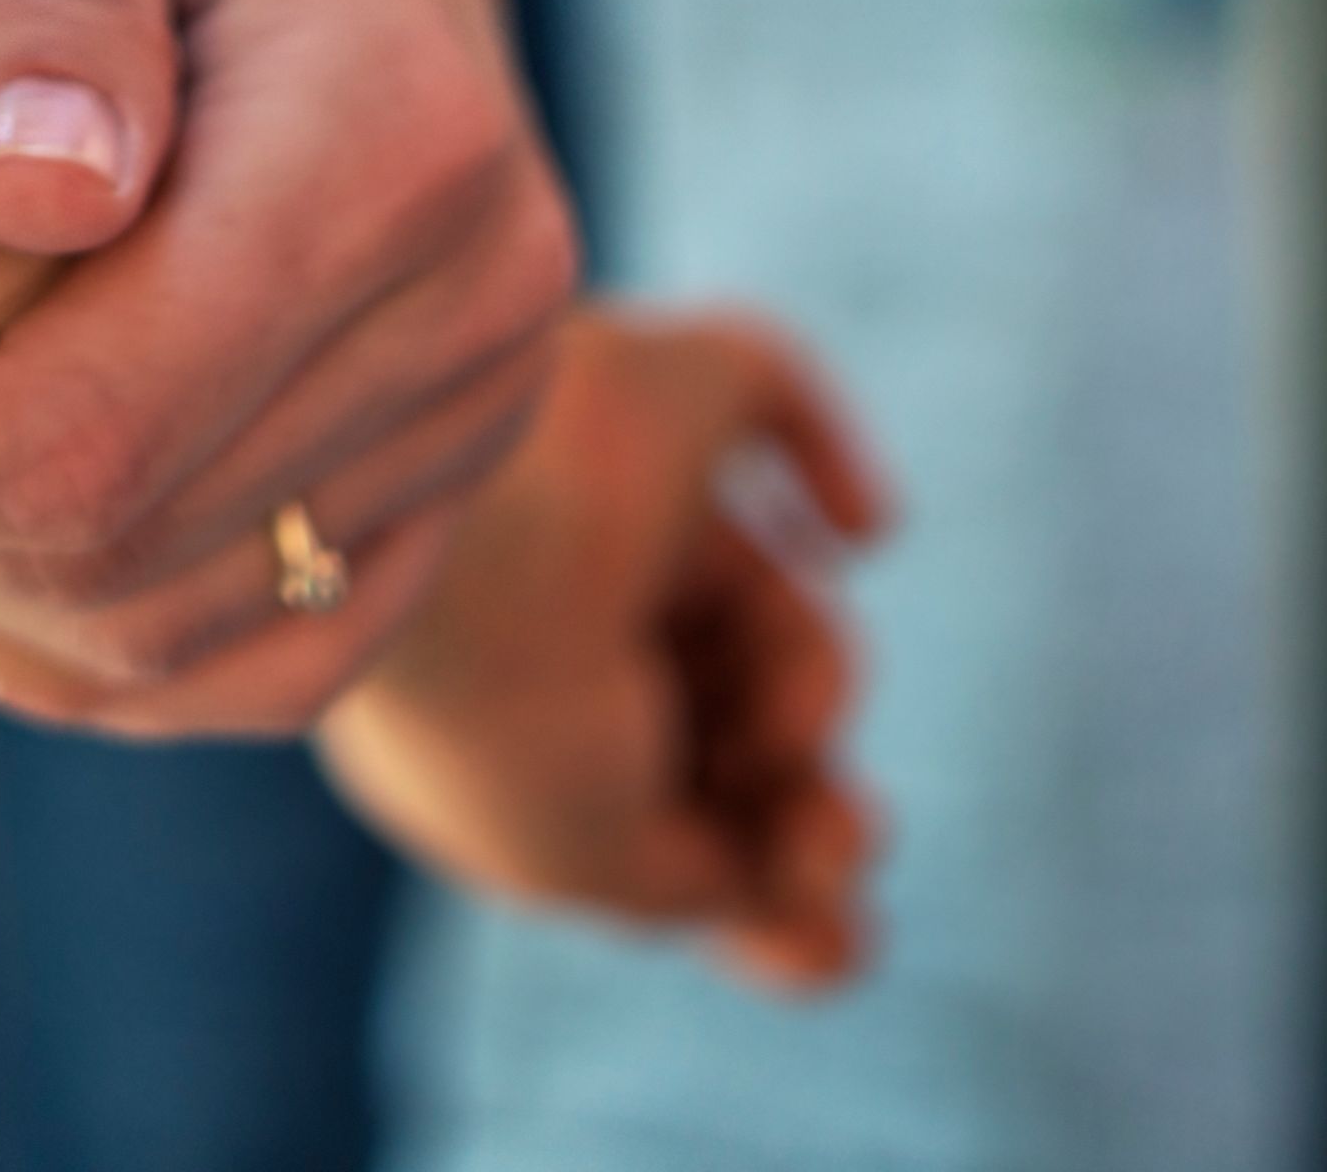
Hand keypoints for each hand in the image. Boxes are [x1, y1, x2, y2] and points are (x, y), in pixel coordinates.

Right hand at [315, 307, 894, 988]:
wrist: (461, 537)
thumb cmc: (502, 717)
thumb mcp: (598, 861)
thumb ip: (712, 885)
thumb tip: (822, 907)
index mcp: (501, 716)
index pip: (658, 798)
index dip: (761, 871)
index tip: (847, 944)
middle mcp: (556, 601)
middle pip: (734, 712)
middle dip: (802, 790)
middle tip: (843, 833)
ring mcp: (610, 487)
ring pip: (778, 606)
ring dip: (807, 687)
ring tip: (783, 722)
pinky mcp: (665, 382)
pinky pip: (766, 400)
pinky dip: (830, 461)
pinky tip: (865, 530)